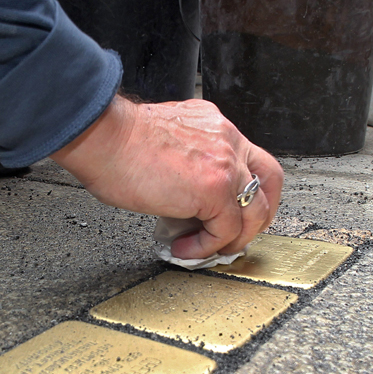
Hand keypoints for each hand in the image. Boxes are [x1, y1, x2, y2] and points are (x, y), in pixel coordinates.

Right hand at [51, 95, 283, 258]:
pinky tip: (186, 248)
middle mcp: (226, 139)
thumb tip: (180, 194)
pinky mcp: (215, 190)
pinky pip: (226, 230)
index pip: (248, 158)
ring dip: (234, 238)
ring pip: (254, 211)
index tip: (232, 208)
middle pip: (269, 180)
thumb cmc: (115, 140)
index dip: (247, 188)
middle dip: (260, 214)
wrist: (103, 137)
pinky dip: (208, 246)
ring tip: (205, 248)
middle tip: (238, 234)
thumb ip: (184, 162)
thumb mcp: (163, 142)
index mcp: (213, 126)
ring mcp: (225, 164)